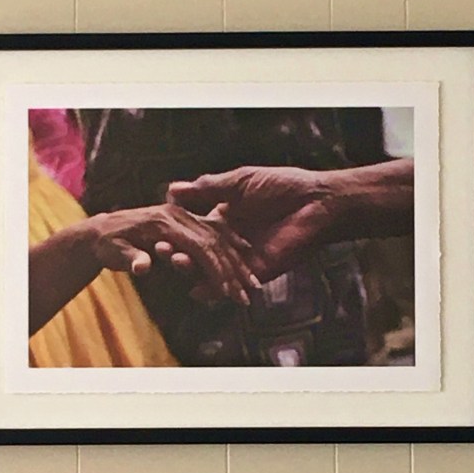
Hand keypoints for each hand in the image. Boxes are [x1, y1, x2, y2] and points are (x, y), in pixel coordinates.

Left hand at [88, 203, 259, 304]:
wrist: (103, 228)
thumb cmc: (107, 244)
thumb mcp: (114, 252)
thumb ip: (130, 258)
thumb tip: (143, 266)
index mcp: (164, 223)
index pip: (200, 248)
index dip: (217, 270)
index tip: (230, 291)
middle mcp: (178, 216)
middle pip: (215, 242)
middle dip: (234, 270)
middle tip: (248, 295)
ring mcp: (183, 216)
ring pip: (218, 236)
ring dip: (237, 259)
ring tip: (254, 283)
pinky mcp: (186, 218)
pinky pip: (214, 228)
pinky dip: (232, 241)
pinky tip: (246, 253)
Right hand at [167, 166, 328, 282]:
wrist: (316, 203)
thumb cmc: (283, 186)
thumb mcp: (240, 182)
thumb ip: (208, 189)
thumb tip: (172, 189)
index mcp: (225, 217)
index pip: (194, 228)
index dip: (176, 231)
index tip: (157, 229)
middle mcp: (231, 240)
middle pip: (198, 251)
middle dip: (178, 250)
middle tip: (160, 249)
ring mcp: (243, 259)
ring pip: (212, 269)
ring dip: (192, 269)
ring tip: (175, 262)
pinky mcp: (258, 272)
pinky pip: (233, 285)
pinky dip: (214, 290)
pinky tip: (196, 290)